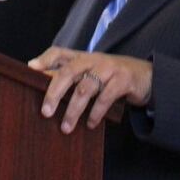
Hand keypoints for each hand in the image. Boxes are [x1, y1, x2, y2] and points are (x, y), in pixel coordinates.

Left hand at [28, 46, 152, 133]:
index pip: (60, 52)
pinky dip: (96, 113)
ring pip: (86, 88)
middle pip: (69, 71)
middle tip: (46, 112)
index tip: (31, 69)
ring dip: (74, 110)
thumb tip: (45, 92)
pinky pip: (105, 98)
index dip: (45, 59)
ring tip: (66, 127)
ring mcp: (110, 68)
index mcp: (84, 57)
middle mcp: (94, 60)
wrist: (148, 76)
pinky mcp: (124, 80)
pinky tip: (90, 124)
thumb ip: (74, 79)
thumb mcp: (93, 74)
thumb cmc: (113, 78)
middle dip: (55, 92)